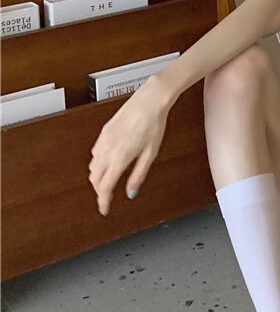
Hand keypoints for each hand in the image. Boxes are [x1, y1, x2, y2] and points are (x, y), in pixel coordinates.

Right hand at [88, 76, 170, 215]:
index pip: (105, 186)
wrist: (149, 101)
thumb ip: (139, 174)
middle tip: (108, 198)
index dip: (103, 201)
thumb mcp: (151, 153)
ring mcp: (103, 140)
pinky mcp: (104, 132)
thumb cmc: (153, 125)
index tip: (104, 210)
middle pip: (95, 179)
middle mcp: (107, 150)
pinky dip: (98, 164)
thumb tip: (131, 192)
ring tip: (109, 183)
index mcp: (120, 157)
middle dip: (100, 191)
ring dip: (98, 177)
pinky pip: (95, 154)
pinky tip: (108, 163)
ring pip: (92, 167)